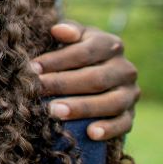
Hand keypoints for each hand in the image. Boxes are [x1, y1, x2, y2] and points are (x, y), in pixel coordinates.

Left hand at [31, 21, 138, 140]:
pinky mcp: (130, 115)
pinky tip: (91, 133)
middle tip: (38, 90)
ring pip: (110, 102)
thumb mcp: (71, 40)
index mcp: (110, 45)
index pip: (85, 51)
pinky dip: (109, 129)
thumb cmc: (74, 57)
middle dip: (64, 84)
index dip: (58, 59)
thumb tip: (58, 30)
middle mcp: (125, 69)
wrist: (95, 80)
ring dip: (82, 108)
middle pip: (96, 78)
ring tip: (54, 112)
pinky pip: (124, 123)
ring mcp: (130, 93)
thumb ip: (67, 32)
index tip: (32, 68)